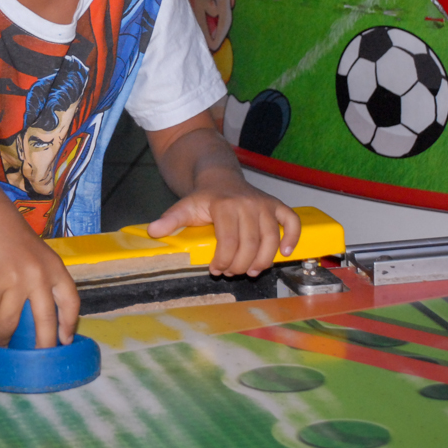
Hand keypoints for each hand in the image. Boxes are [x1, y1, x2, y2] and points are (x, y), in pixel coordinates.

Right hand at [0, 206, 78, 348]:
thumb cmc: (14, 240)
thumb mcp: (40, 257)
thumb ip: (45, 282)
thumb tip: (44, 319)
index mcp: (56, 269)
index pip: (70, 303)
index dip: (69, 325)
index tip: (65, 342)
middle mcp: (40, 277)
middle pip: (46, 321)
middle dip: (44, 344)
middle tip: (40, 359)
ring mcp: (17, 282)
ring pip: (12, 321)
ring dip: (5, 337)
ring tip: (2, 344)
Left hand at [147, 173, 300, 276]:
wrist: (219, 175)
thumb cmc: (203, 197)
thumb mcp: (185, 206)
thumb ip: (171, 220)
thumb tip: (154, 231)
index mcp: (225, 205)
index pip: (229, 240)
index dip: (224, 260)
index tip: (216, 270)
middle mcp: (248, 203)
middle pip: (251, 243)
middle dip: (241, 264)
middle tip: (232, 272)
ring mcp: (264, 204)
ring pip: (271, 237)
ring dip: (264, 259)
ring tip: (252, 271)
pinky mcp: (276, 205)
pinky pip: (291, 221)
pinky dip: (292, 236)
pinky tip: (285, 252)